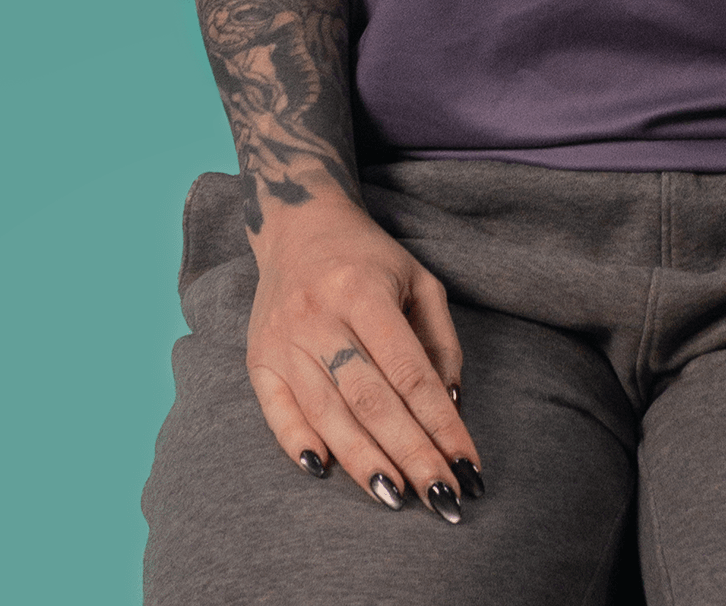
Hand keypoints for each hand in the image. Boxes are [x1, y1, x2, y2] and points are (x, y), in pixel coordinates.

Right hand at [244, 193, 483, 520]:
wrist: (298, 226)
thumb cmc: (370, 259)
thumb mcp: (419, 281)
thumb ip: (439, 342)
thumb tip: (450, 406)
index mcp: (363, 291)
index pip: (410, 373)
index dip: (441, 424)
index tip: (467, 467)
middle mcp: (319, 316)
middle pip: (370, 400)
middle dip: (410, 455)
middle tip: (442, 500)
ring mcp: (283, 339)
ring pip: (327, 413)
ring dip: (363, 462)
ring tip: (398, 499)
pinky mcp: (258, 358)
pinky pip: (277, 411)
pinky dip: (298, 444)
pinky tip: (325, 471)